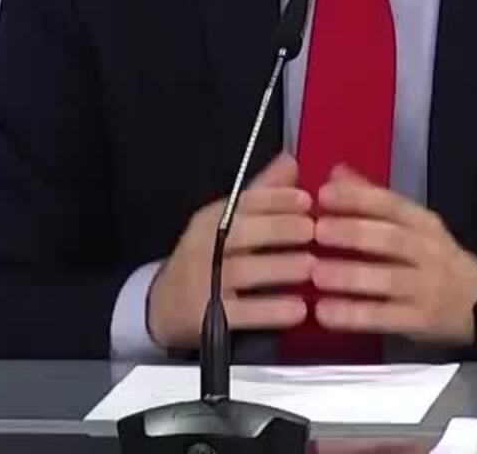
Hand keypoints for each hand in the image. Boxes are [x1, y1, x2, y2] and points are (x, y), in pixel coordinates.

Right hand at [146, 153, 314, 349]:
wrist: (163, 306)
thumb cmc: (206, 258)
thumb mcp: (227, 222)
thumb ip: (262, 193)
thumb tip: (290, 160)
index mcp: (210, 219)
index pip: (242, 202)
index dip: (275, 199)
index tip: (307, 201)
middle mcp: (204, 247)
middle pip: (241, 233)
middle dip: (279, 229)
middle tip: (313, 231)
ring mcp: (204, 283)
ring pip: (243, 272)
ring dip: (280, 267)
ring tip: (311, 266)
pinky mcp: (208, 318)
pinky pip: (243, 313)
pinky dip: (272, 311)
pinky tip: (299, 309)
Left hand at [308, 165, 476, 345]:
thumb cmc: (431, 258)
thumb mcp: (410, 225)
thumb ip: (372, 200)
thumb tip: (334, 173)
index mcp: (423, 223)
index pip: (392, 205)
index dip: (358, 199)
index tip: (324, 195)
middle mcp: (428, 252)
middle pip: (392, 239)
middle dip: (354, 233)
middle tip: (317, 231)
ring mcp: (426, 288)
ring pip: (389, 279)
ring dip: (351, 276)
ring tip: (317, 274)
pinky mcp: (421, 320)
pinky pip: (386, 318)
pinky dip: (355, 316)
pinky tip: (325, 313)